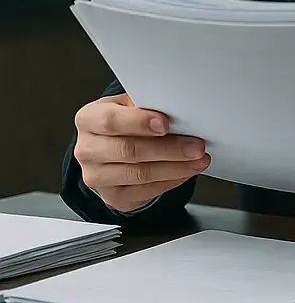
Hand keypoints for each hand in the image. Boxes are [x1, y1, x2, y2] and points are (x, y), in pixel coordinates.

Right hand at [73, 94, 209, 212]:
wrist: (114, 150)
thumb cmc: (126, 123)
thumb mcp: (132, 105)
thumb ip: (148, 105)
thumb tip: (177, 108)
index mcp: (89, 119)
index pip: (110, 120)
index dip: (139, 122)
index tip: (165, 124)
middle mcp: (87, 149)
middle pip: (129, 150)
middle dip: (169, 148)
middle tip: (197, 146)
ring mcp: (96, 176)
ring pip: (139, 174)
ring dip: (176, 167)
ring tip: (199, 159)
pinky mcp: (113, 196)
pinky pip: (146, 191)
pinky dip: (171, 181)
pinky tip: (186, 171)